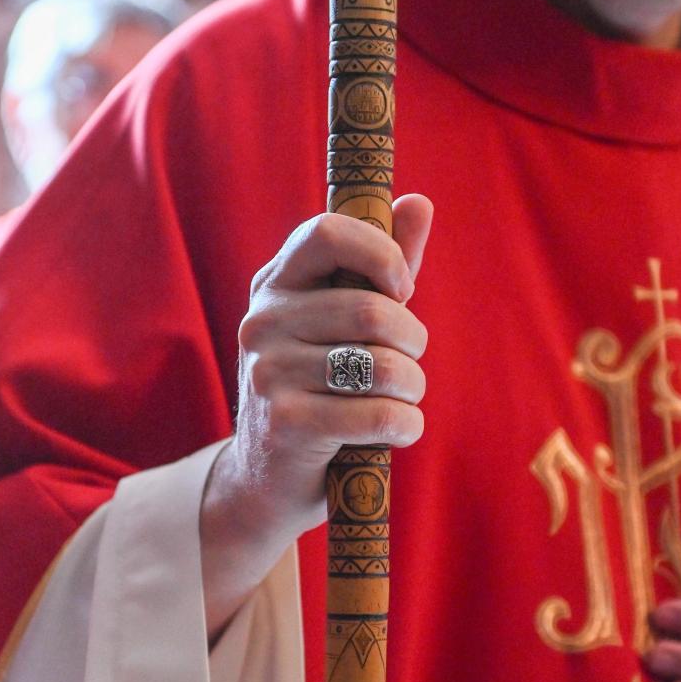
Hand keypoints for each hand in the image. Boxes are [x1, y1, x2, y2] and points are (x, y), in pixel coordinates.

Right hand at [200, 195, 433, 634]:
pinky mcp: (285, 424)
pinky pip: (377, 414)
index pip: (327, 232)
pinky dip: (406, 425)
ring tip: (405, 399)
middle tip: (410, 363)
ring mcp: (267, 373)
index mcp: (276, 284)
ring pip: (381, 366)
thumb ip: (382, 266)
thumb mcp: (344, 324)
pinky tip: (402, 430)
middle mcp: (262, 322)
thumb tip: (418, 203)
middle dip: (413, 341)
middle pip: (371, 311)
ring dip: (413, 387)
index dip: (380, 254)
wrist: (266, 479)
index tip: (402, 290)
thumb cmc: (318, 389)